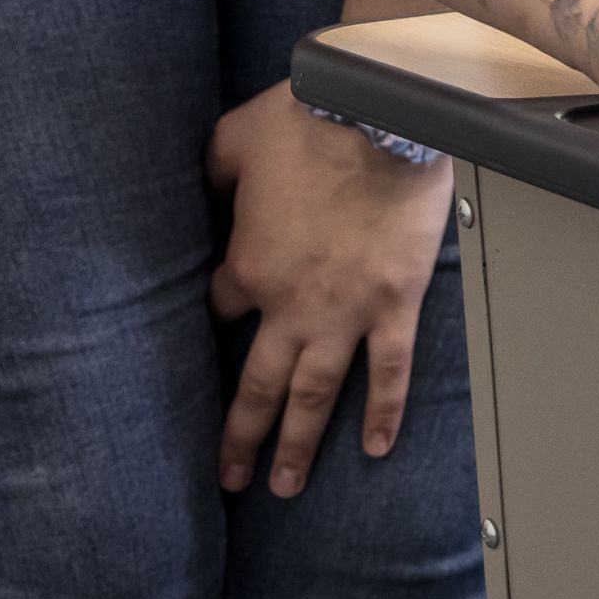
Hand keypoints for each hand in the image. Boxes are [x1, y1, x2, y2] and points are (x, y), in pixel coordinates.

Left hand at [208, 85, 455, 498]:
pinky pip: (390, 369)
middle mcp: (291, 305)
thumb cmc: (308, 122)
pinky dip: (384, 411)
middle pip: (258, 384)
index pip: (221, 307)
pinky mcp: (395, 303)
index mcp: (249, 265)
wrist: (383, 115)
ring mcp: (346, 312)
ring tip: (286, 484)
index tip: (220, 323)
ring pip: (316, 393)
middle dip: (241, 434)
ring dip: (299, 443)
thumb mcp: (234, 139)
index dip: (216, 315)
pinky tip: (377, 448)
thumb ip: (213, 170)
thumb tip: (202, 180)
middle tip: (230, 478)